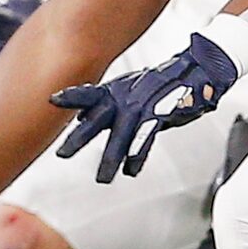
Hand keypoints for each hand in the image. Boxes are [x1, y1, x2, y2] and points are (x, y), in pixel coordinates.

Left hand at [53, 31, 242, 183]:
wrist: (195, 71)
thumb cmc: (160, 84)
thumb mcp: (127, 90)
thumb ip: (104, 105)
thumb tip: (79, 117)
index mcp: (114, 92)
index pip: (86, 95)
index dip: (70, 97)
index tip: (52, 99)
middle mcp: (123, 99)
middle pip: (96, 120)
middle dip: (78, 138)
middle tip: (62, 154)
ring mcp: (140, 108)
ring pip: (120, 137)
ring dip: (111, 159)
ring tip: (103, 177)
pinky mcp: (159, 116)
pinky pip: (145, 139)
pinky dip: (138, 156)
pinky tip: (131, 170)